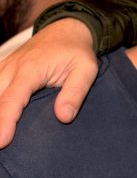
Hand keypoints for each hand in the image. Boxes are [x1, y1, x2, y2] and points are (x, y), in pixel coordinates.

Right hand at [0, 19, 96, 147]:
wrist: (66, 30)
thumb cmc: (77, 52)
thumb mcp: (86, 70)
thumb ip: (75, 93)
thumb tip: (63, 117)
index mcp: (31, 69)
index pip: (12, 99)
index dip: (5, 122)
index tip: (2, 142)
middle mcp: (11, 69)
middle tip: (0, 147)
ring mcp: (3, 69)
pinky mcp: (2, 72)